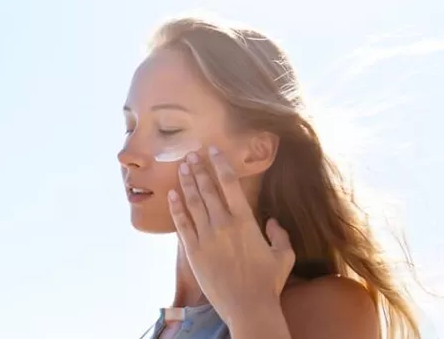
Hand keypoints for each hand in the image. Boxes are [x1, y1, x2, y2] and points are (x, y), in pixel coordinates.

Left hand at [167, 145, 294, 325]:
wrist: (248, 307)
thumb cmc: (268, 282)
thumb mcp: (284, 256)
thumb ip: (280, 234)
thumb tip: (273, 221)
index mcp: (245, 221)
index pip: (229, 183)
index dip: (220, 163)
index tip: (213, 149)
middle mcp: (223, 224)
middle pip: (207, 188)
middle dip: (198, 168)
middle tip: (191, 154)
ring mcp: (206, 237)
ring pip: (192, 202)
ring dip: (186, 182)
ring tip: (182, 167)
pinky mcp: (193, 251)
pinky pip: (181, 224)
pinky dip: (176, 207)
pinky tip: (171, 194)